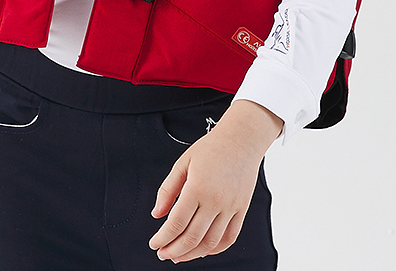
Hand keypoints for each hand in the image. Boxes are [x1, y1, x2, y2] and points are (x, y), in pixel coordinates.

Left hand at [149, 100, 281, 261]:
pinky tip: (203, 250)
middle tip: (163, 253)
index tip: (154, 243)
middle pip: (192, 237)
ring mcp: (230, 207)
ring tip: (179, 255)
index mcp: (197, 187)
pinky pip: (229, 238)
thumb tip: (156, 213)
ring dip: (192, 254)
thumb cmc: (212, 148)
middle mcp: (215, 200)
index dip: (163, 237)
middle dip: (174, 250)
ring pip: (210, 243)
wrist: (241, 139)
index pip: (176, 222)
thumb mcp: (183, 163)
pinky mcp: (241, 210)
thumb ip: (167, 189)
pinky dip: (215, 250)